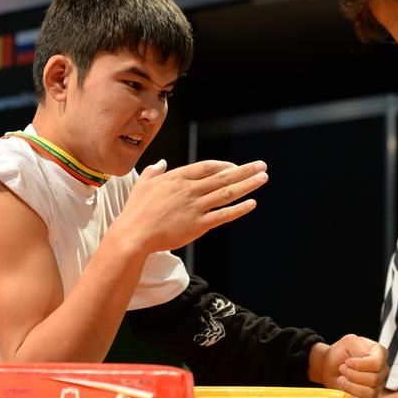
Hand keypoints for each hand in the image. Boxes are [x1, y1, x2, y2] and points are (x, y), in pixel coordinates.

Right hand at [114, 159, 267, 253]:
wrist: (134, 235)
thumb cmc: (135, 211)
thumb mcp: (143, 184)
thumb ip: (154, 172)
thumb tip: (162, 162)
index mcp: (177, 178)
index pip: (207, 167)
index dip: (224, 165)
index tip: (236, 166)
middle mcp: (189, 190)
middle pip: (223, 177)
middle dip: (245, 170)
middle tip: (262, 165)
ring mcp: (195, 207)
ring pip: (227, 193)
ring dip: (248, 185)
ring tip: (263, 178)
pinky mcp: (198, 225)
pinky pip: (223, 215)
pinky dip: (239, 209)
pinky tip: (252, 203)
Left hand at [310, 335, 387, 397]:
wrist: (330, 366)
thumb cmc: (340, 353)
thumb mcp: (347, 342)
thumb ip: (358, 345)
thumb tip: (363, 358)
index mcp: (380, 354)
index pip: (377, 363)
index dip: (360, 365)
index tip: (348, 362)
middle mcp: (382, 370)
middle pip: (373, 379)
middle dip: (352, 375)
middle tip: (342, 369)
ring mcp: (378, 386)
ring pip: (370, 392)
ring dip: (350, 386)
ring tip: (342, 379)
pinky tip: (345, 389)